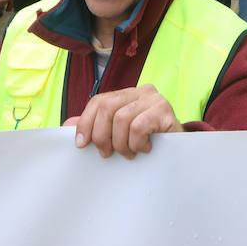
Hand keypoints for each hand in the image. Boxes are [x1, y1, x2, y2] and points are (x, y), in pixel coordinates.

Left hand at [67, 85, 182, 158]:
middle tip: (107, 154)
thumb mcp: (118, 135)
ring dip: (121, 144)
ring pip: (121, 119)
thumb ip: (94, 127)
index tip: (81, 145)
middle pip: (107, 108)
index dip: (85, 122)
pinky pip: (138, 126)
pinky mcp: (165, 110)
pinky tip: (144, 149)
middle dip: (101, 136)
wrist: (180, 153)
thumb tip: (66, 126)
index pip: (99, 101)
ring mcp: (155, 99)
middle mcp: (141, 91)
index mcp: (127, 94)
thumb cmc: (147, 143)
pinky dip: (136, 143)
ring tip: (130, 153)